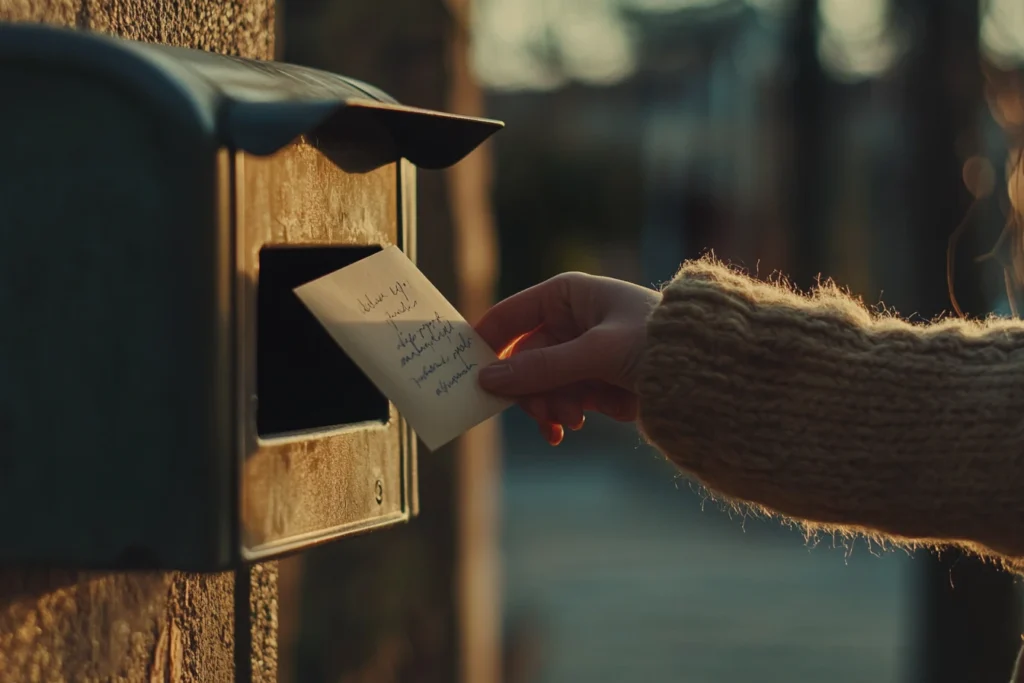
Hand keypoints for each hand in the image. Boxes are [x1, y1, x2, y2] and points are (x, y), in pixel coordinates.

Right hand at [475, 272, 661, 444]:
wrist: (711, 372)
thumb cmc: (657, 344)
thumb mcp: (596, 354)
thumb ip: (541, 368)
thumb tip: (488, 379)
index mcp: (566, 296)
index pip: (509, 316)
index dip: (487, 344)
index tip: (468, 376)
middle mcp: (569, 321)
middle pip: (522, 358)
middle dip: (529, 389)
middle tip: (541, 415)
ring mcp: (580, 353)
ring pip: (539, 384)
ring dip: (548, 406)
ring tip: (570, 422)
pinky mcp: (593, 381)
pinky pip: (560, 399)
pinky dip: (561, 415)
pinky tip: (571, 427)